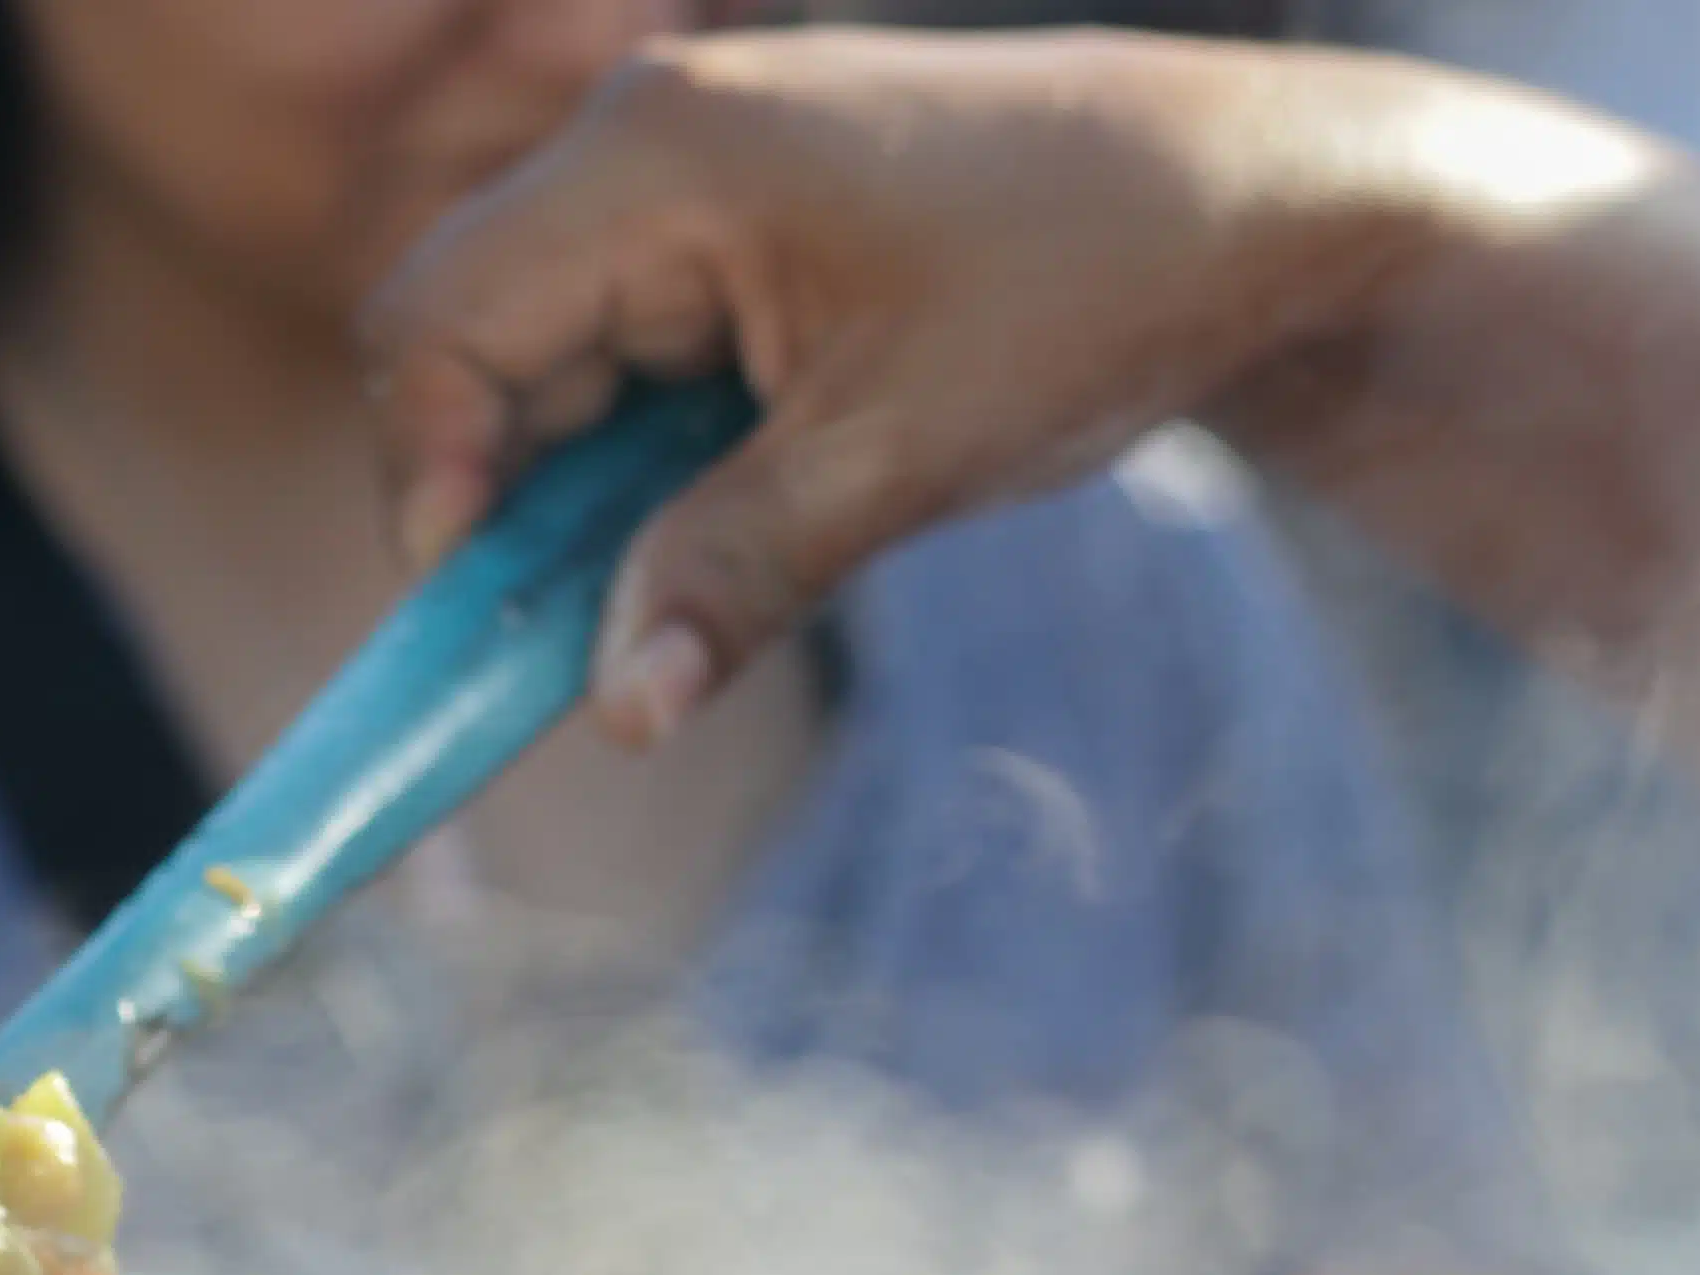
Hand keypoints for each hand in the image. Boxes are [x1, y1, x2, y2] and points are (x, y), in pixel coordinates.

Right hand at [363, 29, 1662, 739]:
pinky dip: (644, 462)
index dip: (431, 490)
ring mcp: (696, 170)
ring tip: (668, 598)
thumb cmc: (1099, 290)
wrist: (1268, 206)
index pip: (436, 326)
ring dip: (578, 495)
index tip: (485, 634)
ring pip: (547, 358)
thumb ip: (732, 575)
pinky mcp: (744, 225)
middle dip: (496, 504)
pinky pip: (630, 352)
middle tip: (564, 649)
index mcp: (663, 152)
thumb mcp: (904, 459)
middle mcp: (653, 136)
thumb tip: (612, 713)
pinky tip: (721, 528)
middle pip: (468, 339)